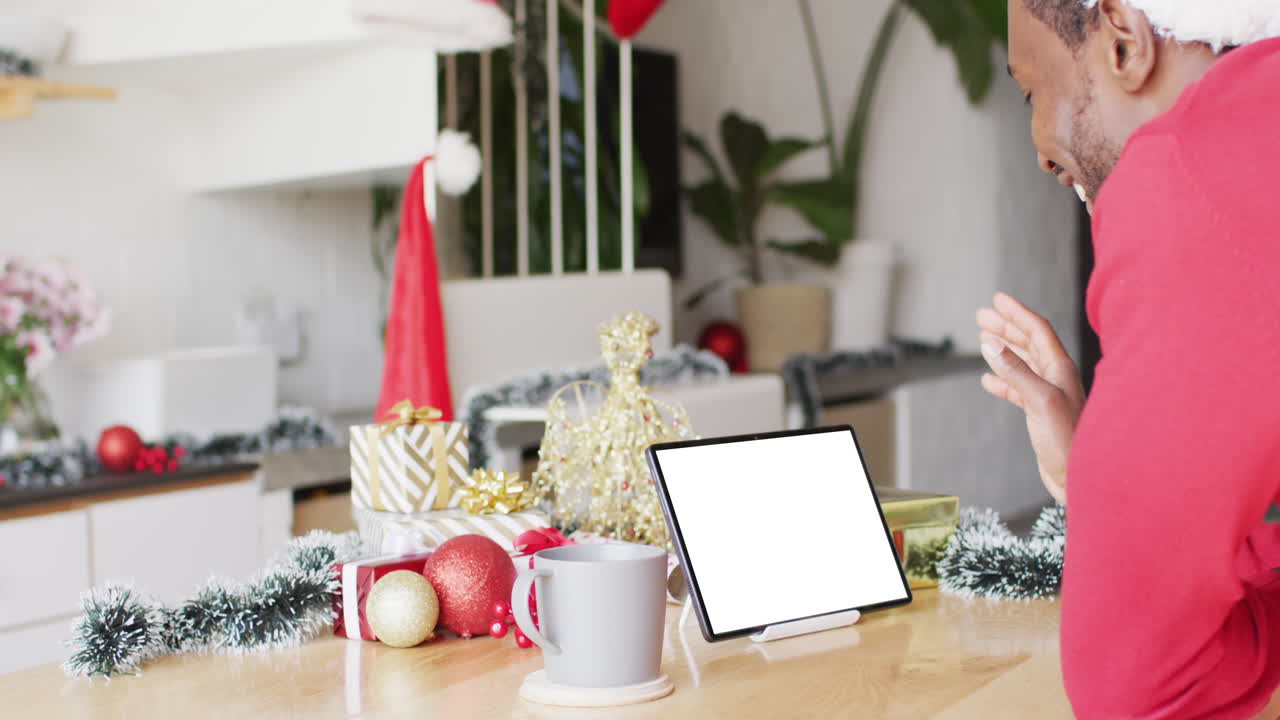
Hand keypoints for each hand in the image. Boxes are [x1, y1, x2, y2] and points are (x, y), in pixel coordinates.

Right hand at [976, 292, 1084, 504]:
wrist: (1080, 477)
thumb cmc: (1068, 441)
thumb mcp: (1039, 401)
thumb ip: (1015, 371)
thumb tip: (990, 344)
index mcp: (1060, 368)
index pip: (1037, 330)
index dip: (1017, 313)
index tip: (997, 299)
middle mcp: (1056, 377)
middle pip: (1028, 342)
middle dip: (1006, 327)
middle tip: (981, 315)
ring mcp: (1048, 395)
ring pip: (1023, 363)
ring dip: (1003, 349)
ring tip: (983, 339)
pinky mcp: (1040, 413)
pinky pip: (1018, 388)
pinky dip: (1002, 380)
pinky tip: (988, 381)